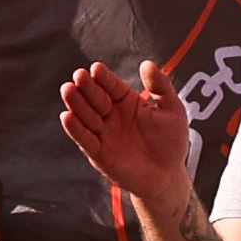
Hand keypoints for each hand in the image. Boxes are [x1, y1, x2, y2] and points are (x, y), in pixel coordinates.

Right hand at [55, 58, 196, 205]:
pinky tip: (67, 117)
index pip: (111, 85)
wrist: (167, 176)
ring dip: (76, 103)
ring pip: (86, 116)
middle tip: (79, 76)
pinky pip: (85, 139)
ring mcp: (103, 134)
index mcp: (126, 102)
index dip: (103, 77)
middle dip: (86, 88)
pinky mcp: (98, 153)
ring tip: (68, 90)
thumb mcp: (172, 110)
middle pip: (95, 98)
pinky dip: (75, 129)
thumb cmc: (171, 143)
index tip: (96, 69)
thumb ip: (161, 86)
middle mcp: (111, 115)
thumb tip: (147, 64)